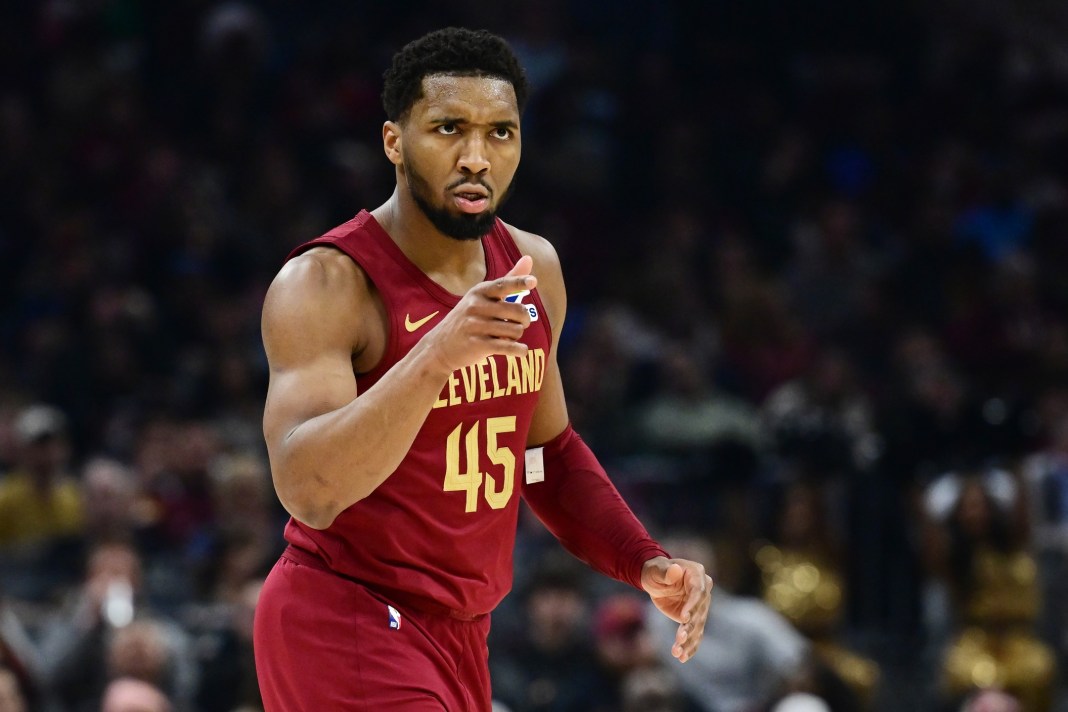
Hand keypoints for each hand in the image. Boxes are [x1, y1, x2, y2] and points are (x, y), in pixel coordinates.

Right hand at [425, 256, 537, 372]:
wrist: (440, 346)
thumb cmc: (468, 319)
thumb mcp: (482, 297)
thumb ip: (508, 280)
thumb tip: (529, 258)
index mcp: (479, 292)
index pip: (503, 285)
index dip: (519, 283)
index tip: (533, 281)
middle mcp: (476, 306)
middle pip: (518, 311)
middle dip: (525, 320)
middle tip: (520, 324)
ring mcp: (476, 326)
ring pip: (516, 331)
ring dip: (517, 336)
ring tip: (507, 336)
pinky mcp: (478, 345)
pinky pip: (509, 347)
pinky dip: (520, 350)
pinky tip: (520, 350)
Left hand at [640, 556, 712, 662]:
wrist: (655, 579)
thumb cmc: (655, 570)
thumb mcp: (656, 569)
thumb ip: (666, 571)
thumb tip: (675, 571)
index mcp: (697, 574)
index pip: (698, 592)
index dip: (692, 606)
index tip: (684, 618)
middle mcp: (703, 591)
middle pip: (700, 612)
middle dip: (690, 627)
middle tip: (680, 638)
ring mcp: (700, 606)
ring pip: (697, 626)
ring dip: (689, 641)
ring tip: (678, 652)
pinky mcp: (693, 619)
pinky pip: (694, 634)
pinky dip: (689, 646)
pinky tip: (682, 657)